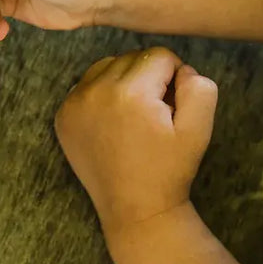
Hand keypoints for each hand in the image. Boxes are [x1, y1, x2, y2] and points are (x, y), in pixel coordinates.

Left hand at [54, 48, 217, 237]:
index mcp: (130, 92)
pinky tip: (113, 123)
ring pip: (107, 67)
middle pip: (131, 58)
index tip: (171, 109)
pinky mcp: (62, 116)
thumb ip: (198, 86)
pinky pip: (86, 86)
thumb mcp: (199, 128)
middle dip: (149, 78)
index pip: (160, 55)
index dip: (175, 79)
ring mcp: (73, 104)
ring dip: (124, 81)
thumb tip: (180, 68)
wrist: (134, 207)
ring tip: (134, 116)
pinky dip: (102, 94)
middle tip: (154, 115)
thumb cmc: (169, 169)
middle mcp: (95, 92)